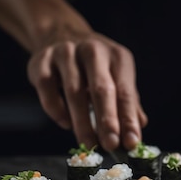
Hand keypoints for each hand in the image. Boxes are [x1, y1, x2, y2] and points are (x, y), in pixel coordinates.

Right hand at [26, 32, 147, 151]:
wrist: (60, 34)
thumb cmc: (94, 65)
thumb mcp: (116, 76)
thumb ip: (128, 101)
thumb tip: (139, 126)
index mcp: (117, 56)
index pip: (126, 92)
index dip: (128, 119)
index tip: (131, 143)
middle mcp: (93, 51)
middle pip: (101, 89)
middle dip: (107, 120)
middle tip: (111, 144)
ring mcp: (65, 53)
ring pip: (73, 91)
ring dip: (82, 122)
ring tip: (88, 143)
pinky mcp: (41, 61)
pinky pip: (48, 89)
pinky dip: (57, 110)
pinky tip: (66, 124)